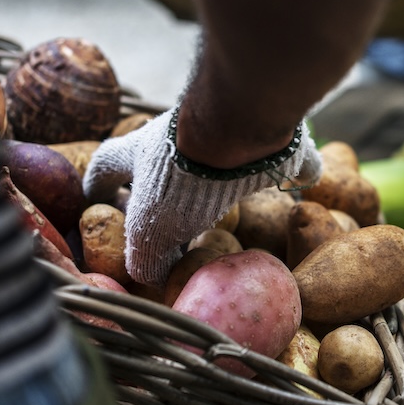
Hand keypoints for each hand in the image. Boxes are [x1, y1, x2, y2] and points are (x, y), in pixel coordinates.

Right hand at [83, 108, 321, 285]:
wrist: (239, 125)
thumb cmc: (183, 178)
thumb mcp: (150, 230)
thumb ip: (146, 258)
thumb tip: (153, 279)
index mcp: (142, 153)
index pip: (106, 167)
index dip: (99, 185)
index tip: (98, 198)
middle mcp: (181, 137)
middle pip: (165, 161)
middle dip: (167, 187)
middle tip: (175, 220)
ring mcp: (228, 131)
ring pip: (222, 156)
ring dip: (224, 179)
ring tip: (231, 212)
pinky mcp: (274, 136)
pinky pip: (284, 152)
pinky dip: (294, 167)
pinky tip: (305, 184)